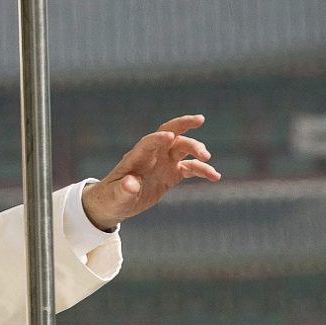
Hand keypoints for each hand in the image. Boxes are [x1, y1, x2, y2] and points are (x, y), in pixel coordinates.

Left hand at [81, 114, 219, 229]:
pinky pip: (190, 168)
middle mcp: (153, 155)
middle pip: (171, 133)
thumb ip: (123, 189)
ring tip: (207, 159)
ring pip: (184, 148)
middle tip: (200, 120)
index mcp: (137, 157)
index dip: (158, 138)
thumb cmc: (111, 198)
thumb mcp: (115, 196)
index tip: (169, 136)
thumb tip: (131, 183)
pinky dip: (203, 170)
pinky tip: (215, 176)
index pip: (149, 142)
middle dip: (184, 124)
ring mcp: (164, 163)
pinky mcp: (172, 174)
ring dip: (196, 150)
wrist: (115, 203)